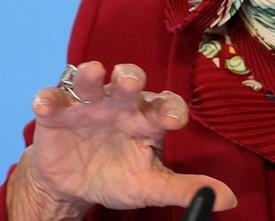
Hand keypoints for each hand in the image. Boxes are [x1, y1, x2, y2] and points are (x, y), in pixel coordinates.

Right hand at [7, 62, 236, 219]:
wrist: (73, 184)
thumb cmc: (118, 176)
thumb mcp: (150, 185)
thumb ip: (185, 189)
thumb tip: (228, 199)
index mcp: (148, 118)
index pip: (165, 105)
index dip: (170, 108)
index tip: (173, 119)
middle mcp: (121, 103)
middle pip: (130, 82)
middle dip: (131, 77)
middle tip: (132, 82)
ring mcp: (89, 103)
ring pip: (92, 80)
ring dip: (92, 75)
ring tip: (94, 74)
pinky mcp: (58, 111)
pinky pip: (53, 99)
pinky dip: (49, 99)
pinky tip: (46, 104)